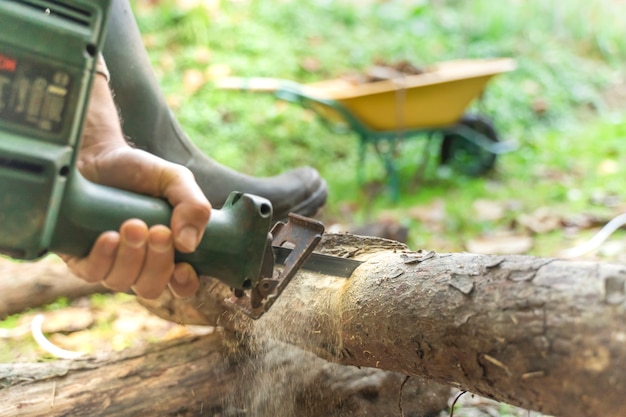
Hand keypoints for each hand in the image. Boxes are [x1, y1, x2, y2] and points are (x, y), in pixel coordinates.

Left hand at [60, 75, 210, 298]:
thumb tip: (189, 245)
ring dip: (131, 257)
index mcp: (169, 251)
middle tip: (157, 231)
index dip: (184, 284)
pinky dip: (104, 258)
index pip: (182, 285)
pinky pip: (93, 274)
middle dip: (158, 263)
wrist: (97, 155)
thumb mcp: (176, 180)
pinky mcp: (81, 259)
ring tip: (132, 225)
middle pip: (152, 288)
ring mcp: (109, 264)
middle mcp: (140, 264)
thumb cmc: (140, 171)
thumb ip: (194, 207)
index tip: (183, 267)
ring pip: (123, 282)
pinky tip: (109, 237)